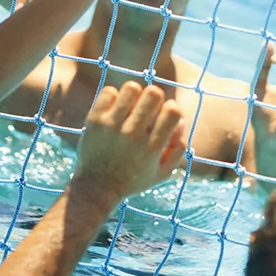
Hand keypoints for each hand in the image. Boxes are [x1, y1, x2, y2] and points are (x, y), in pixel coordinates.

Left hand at [74, 81, 185, 201]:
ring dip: (134, 94)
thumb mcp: (162, 173)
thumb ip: (178, 148)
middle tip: (147, 107)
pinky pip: (110, 91)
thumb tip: (181, 120)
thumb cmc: (133, 179)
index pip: (173, 112)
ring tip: (130, 106)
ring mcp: (111, 126)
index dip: (172, 107)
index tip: (164, 115)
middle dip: (154, 96)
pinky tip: (114, 109)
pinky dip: (114, 97)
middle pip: (153, 93)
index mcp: (152, 148)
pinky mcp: (94, 120)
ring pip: (131, 88)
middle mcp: (132, 135)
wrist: (96, 188)